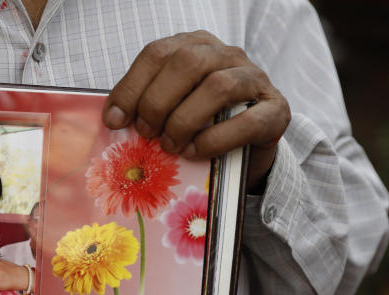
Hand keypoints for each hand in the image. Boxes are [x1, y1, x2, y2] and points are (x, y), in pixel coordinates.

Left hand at [102, 30, 290, 190]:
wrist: (247, 150)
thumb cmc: (201, 127)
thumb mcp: (171, 109)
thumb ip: (146, 105)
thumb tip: (112, 118)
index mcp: (196, 47)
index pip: (158, 53)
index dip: (131, 86)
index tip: (114, 119)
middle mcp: (227, 55)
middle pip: (187, 63)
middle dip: (157, 102)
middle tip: (146, 133)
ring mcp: (255, 80)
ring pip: (217, 86)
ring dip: (184, 120)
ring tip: (170, 145)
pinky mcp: (276, 110)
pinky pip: (246, 121)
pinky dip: (214, 140)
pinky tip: (195, 152)